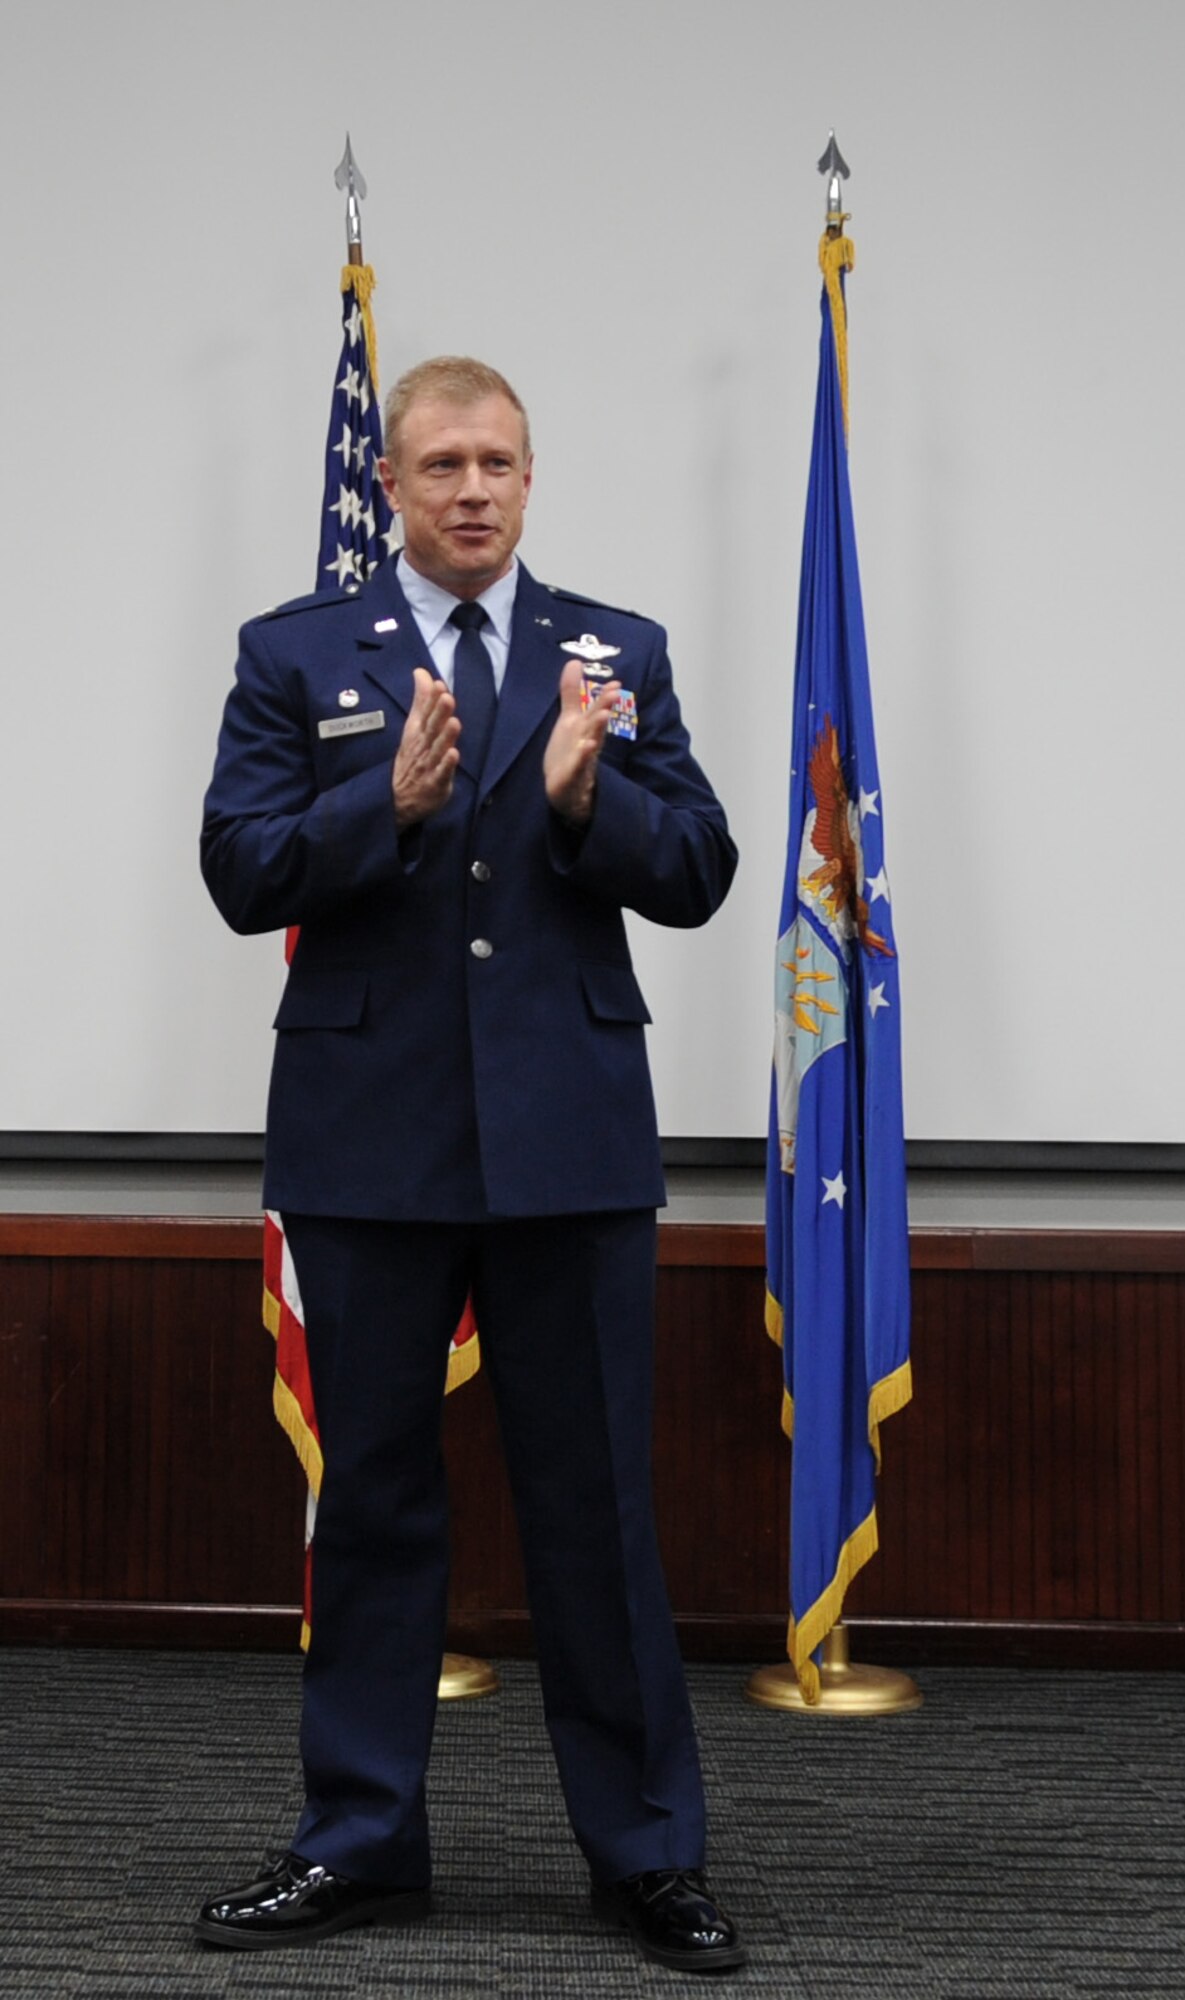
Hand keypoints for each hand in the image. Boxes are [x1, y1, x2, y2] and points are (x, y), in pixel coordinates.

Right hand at [392, 668, 460, 828]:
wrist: (397, 799)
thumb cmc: (412, 757)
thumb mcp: (414, 727)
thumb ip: (421, 700)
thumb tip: (422, 673)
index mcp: (417, 732)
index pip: (424, 712)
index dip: (431, 698)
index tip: (438, 684)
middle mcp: (422, 746)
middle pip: (431, 728)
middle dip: (438, 712)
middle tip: (446, 697)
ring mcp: (428, 765)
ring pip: (437, 748)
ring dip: (445, 735)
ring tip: (453, 722)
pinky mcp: (436, 783)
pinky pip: (442, 773)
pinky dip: (447, 765)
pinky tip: (454, 754)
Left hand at [543, 659, 619, 825]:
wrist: (566, 794)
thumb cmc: (570, 753)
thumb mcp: (568, 720)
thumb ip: (571, 693)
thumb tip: (575, 662)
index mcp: (585, 729)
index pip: (595, 711)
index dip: (604, 697)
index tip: (616, 683)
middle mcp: (586, 742)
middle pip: (596, 723)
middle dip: (604, 708)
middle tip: (615, 691)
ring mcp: (581, 761)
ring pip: (590, 743)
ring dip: (596, 730)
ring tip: (602, 715)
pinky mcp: (571, 778)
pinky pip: (577, 767)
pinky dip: (582, 757)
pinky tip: (586, 747)